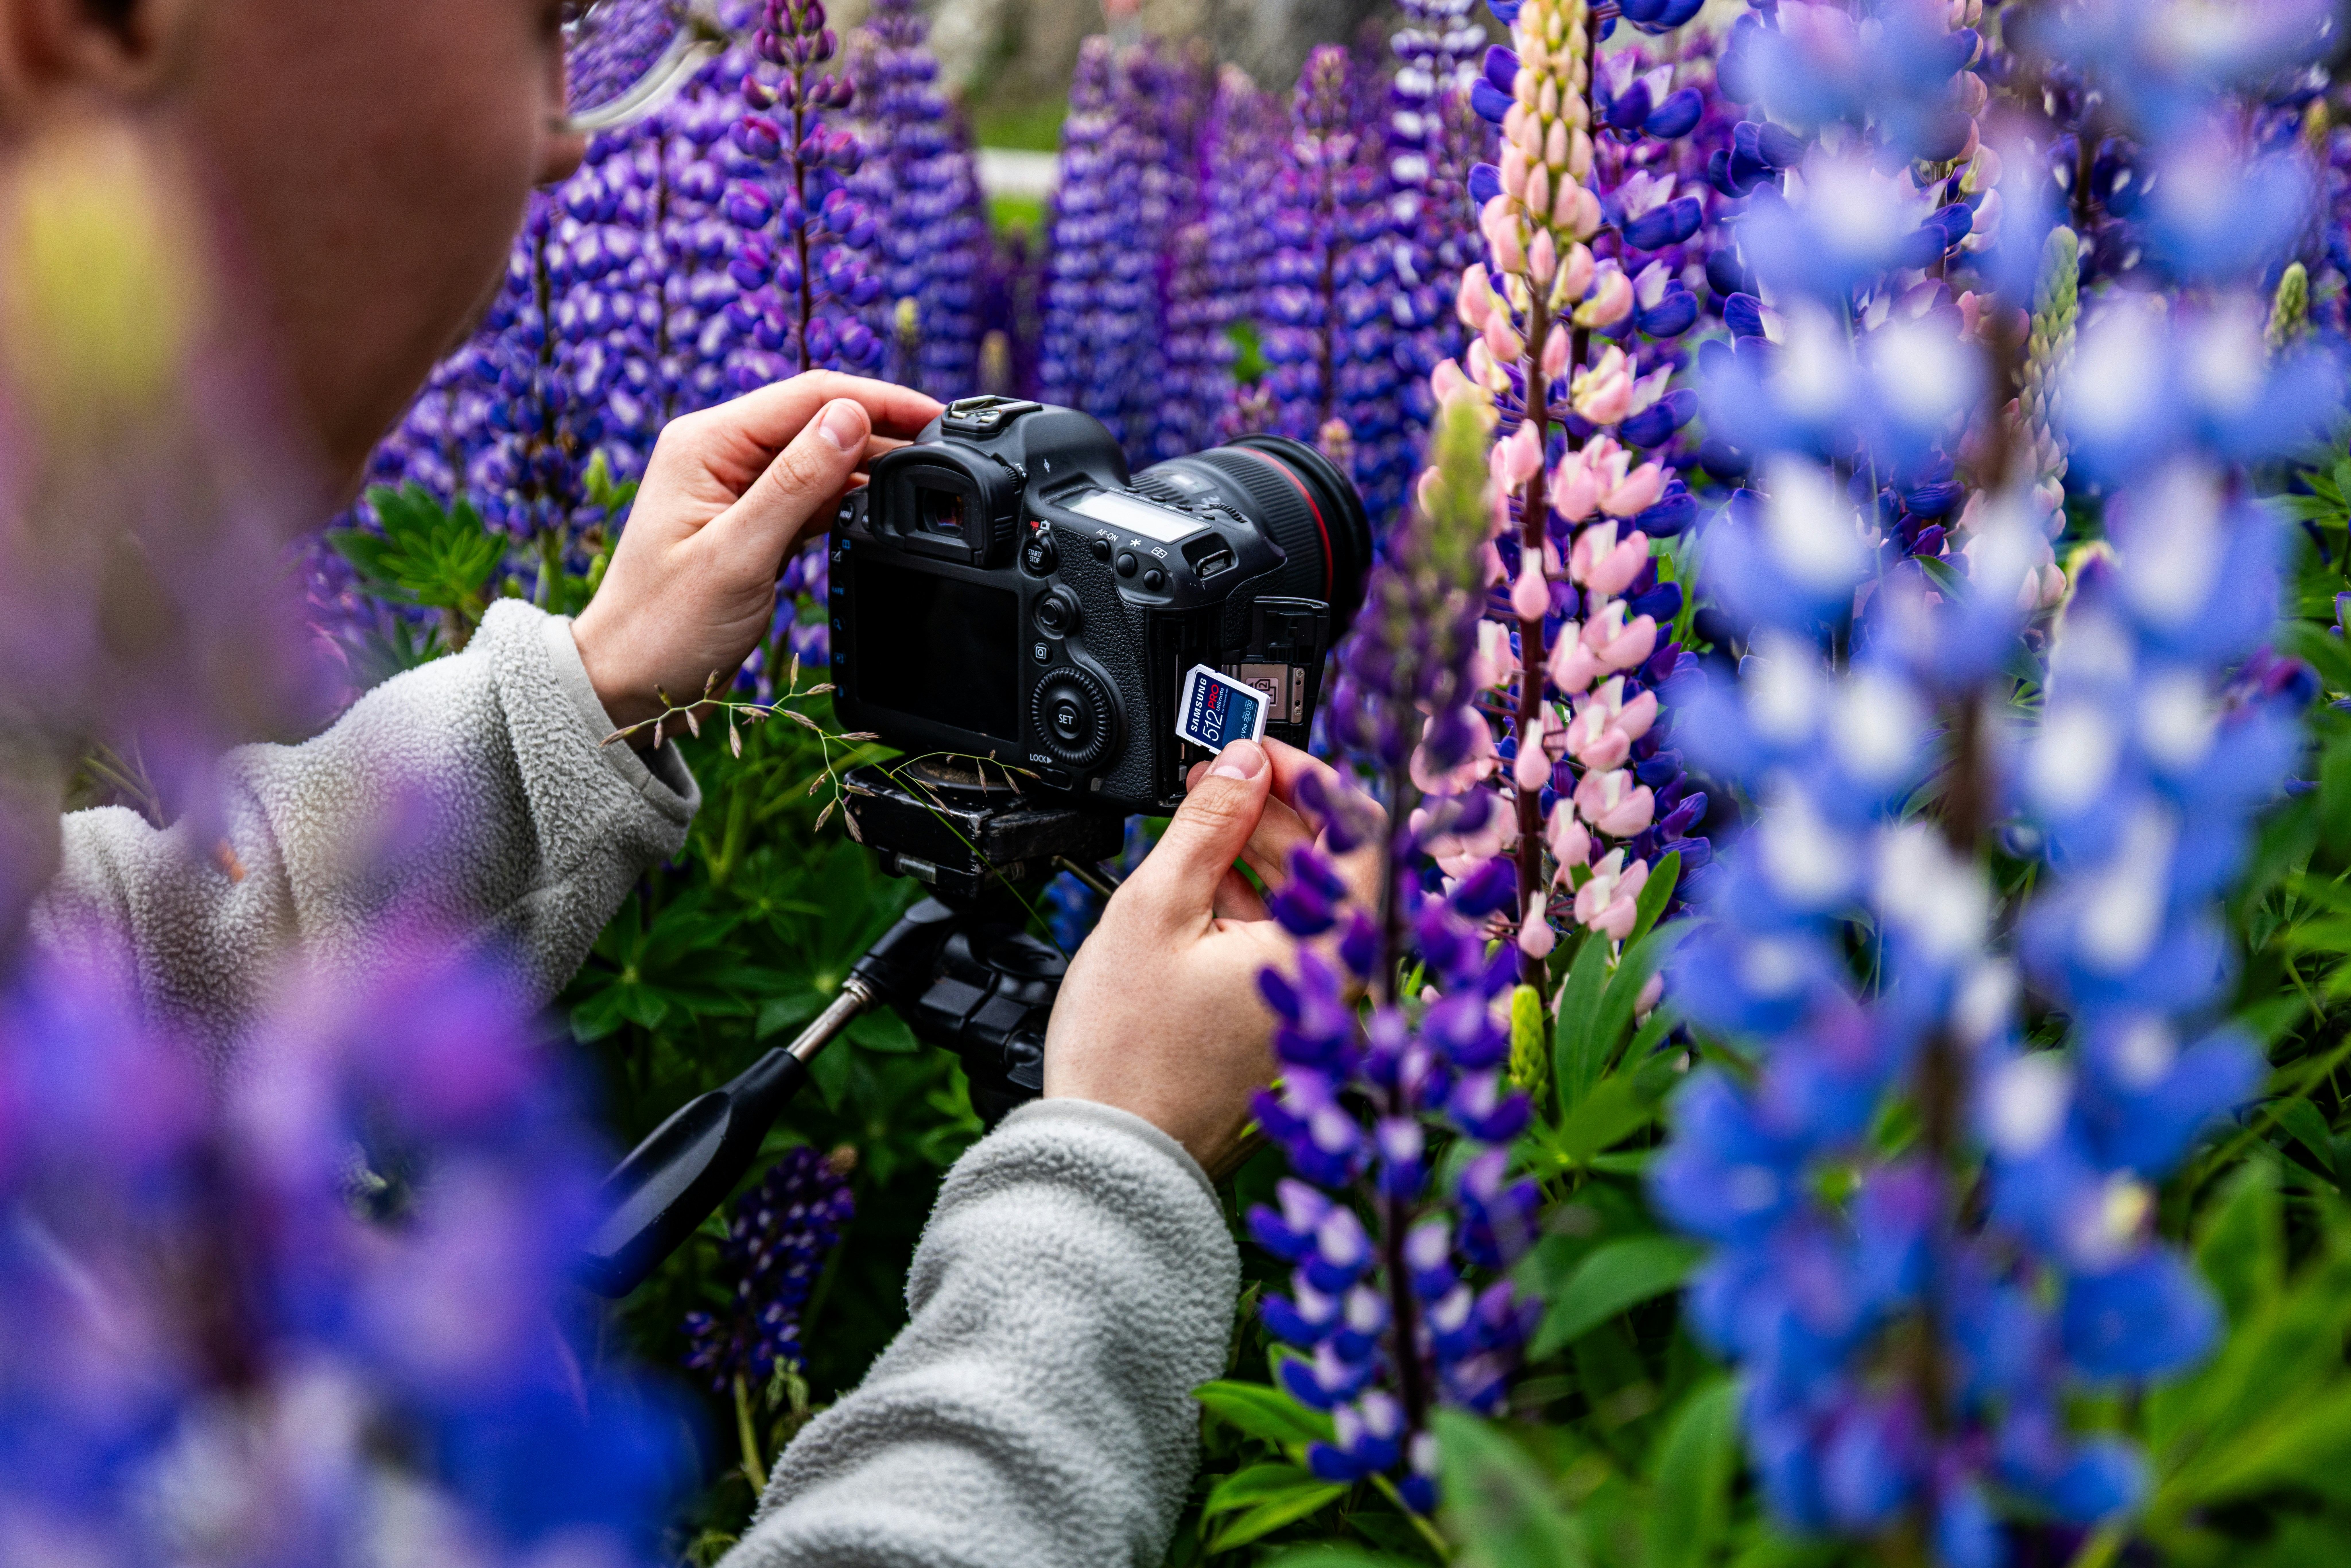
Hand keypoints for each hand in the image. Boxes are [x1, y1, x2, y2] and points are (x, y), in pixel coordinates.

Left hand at [572, 372, 941, 734]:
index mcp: (705, 443)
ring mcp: (734, 486)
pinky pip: (810, 495)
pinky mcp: (749, 520)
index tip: (934, 416)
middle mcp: (718, 452)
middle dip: (880, 430)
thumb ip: (797, 484)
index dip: (878, 400)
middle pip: (817, 419)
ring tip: (923, 483)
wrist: (627, 683)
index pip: (808, 395)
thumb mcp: (737, 555)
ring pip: (818, 457)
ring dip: (868, 468)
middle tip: (942, 454)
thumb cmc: (664, 627)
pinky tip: (880, 514)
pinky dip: (846, 502)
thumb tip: (851, 419)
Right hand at [1044, 737, 1382, 1178]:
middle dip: (1273, 809)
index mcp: (1327, 953)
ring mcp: (1312, 1010)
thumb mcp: (1156, 907)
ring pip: (1303, 905)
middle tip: (1213, 778)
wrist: (1110, 1152)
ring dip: (1256, 853)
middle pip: (1331, 868)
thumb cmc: (1127, 1051)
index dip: (1312, 778)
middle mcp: (1337, 984)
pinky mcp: (1281, 1027)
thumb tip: (1242, 762)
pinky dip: (1246, 904)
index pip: (1360, 836)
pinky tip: (1197, 883)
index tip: (1257, 750)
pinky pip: (1282, 945)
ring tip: (1194, 823)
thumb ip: (1208, 825)